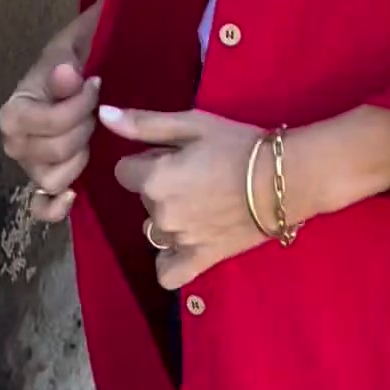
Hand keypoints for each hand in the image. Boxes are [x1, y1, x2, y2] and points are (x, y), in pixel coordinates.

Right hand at [0, 3, 101, 223]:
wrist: (81, 74)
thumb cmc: (73, 61)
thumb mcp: (71, 49)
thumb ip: (66, 62)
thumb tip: (66, 73)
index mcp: (13, 112)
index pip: (49, 122)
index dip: (79, 107)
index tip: (96, 84)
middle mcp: (14, 143)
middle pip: (53, 152)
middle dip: (83, 132)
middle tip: (96, 113)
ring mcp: (30, 166)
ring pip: (52, 180)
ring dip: (78, 160)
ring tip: (90, 139)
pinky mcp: (46, 184)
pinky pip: (42, 208)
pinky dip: (55, 207)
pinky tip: (74, 195)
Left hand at [100, 105, 268, 288]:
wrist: (285, 179)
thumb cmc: (239, 145)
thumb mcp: (192, 124)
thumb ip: (144, 124)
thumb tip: (104, 116)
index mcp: (153, 179)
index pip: (125, 171)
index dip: (148, 160)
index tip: (175, 156)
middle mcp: (160, 213)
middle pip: (143, 199)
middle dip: (161, 187)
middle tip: (197, 176)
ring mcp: (179, 241)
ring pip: (154, 231)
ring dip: (168, 219)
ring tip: (201, 205)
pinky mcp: (201, 259)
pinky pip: (168, 274)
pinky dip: (168, 262)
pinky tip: (182, 246)